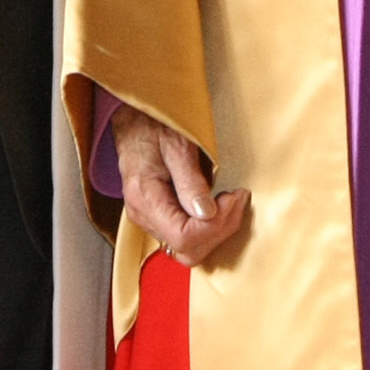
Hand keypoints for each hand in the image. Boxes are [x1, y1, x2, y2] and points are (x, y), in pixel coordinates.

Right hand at [111, 101, 248, 266]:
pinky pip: (185, 237)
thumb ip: (190, 181)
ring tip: (231, 201)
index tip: (232, 199)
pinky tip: (219, 207)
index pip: (183, 237)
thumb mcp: (176, 145)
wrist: (134, 118)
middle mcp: (144, 215)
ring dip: (216, 231)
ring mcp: (150, 219)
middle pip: (187, 250)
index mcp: (145, 198)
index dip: (214, 226)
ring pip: (188, 249)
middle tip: (236, 199)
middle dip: (219, 231)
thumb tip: (207, 213)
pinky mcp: (158, 217)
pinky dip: (208, 228)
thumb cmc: (153, 125)